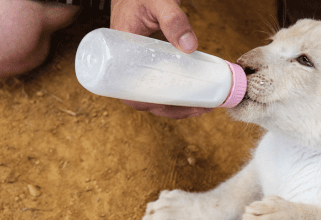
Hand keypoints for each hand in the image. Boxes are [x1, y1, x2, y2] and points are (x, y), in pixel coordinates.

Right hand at [111, 0, 211, 118]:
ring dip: (177, 105)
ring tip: (202, 106)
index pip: (127, 91)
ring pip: (153, 94)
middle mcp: (126, 62)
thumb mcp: (157, 3)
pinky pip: (159, 82)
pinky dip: (176, 92)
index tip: (173, 107)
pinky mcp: (149, 60)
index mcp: (118, 53)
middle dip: (172, 109)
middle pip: (144, 99)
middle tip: (199, 109)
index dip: (148, 104)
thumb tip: (189, 46)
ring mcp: (138, 63)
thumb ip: (173, 20)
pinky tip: (194, 94)